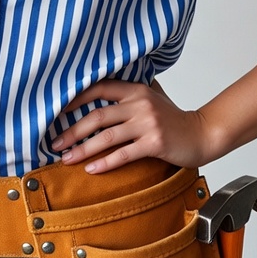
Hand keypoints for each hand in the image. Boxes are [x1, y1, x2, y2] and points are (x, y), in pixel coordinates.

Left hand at [51, 79, 211, 172]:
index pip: (99, 88)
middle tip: (55, 143)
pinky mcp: (154, 142)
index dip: (75, 98)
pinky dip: (105, 162)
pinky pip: (123, 154)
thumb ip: (127, 95)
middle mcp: (139, 103)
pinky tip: (91, 169)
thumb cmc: (172, 118)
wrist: (201, 134)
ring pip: (107, 136)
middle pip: (97, 115)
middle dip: (72, 130)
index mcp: (135, 89)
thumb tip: (95, 93)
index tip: (56, 110)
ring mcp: (147, 123)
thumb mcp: (150, 98)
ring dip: (83, 149)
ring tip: (67, 159)